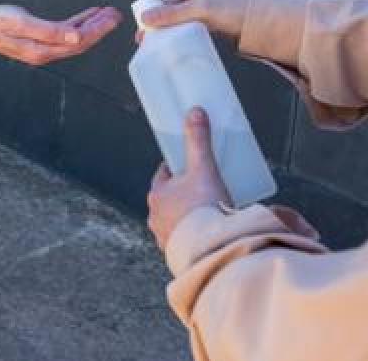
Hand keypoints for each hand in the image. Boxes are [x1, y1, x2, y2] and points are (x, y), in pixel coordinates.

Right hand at [0, 5, 121, 65]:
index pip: (78, 43)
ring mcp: (42, 48)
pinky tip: (85, 17)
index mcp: (42, 50)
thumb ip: (50, 31)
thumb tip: (76, 38)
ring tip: (106, 14)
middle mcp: (45, 52)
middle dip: (99, 29)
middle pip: (80, 43)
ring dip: (91, 26)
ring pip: (74, 39)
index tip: (111, 18)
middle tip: (115, 15)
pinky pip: (64, 34)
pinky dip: (77, 24)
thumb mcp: (20, 22)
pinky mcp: (39, 41)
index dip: (97, 30)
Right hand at [124, 0, 248, 40]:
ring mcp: (199, 0)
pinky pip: (181, 20)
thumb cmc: (239, 7)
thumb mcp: (201, 9)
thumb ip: (172, 15)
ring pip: (172, 10)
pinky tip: (170, 39)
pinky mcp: (204, 15)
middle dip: (151, 8)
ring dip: (163, 23)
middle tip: (143, 23)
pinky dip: (174, 29)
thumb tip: (147, 18)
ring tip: (155, 38)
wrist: (261, 24)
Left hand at [146, 107, 230, 247]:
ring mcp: (165, 236)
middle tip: (205, 189)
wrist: (212, 251)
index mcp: (156, 194)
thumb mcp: (203, 168)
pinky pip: (184, 240)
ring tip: (209, 213)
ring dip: (188, 216)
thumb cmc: (204, 211)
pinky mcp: (178, 253)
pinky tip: (208, 233)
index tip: (190, 165)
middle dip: (184, 193)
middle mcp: (155, 216)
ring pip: (175, 220)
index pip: (164, 174)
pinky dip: (194, 235)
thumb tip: (194, 113)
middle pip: (170, 197)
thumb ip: (198, 140)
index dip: (178, 168)